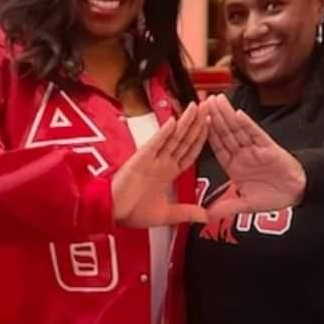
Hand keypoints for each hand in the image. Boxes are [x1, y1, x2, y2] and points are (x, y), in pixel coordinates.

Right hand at [112, 102, 208, 227]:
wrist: (111, 212)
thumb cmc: (132, 211)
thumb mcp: (166, 214)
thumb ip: (186, 212)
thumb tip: (206, 217)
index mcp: (168, 173)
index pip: (190, 152)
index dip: (201, 139)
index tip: (211, 126)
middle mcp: (162, 162)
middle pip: (184, 140)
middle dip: (197, 124)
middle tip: (208, 106)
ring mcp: (152, 159)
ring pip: (173, 137)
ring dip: (185, 122)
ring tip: (196, 107)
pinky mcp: (140, 159)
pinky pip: (155, 144)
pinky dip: (163, 133)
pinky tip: (173, 122)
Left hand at [206, 94, 305, 219]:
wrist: (297, 193)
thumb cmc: (273, 195)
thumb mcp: (246, 204)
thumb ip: (228, 207)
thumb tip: (208, 216)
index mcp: (234, 166)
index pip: (217, 147)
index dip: (207, 134)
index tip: (195, 122)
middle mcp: (242, 154)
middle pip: (225, 133)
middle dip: (214, 117)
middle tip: (202, 101)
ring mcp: (254, 149)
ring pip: (237, 129)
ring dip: (226, 114)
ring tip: (216, 100)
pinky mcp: (269, 147)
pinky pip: (256, 134)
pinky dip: (247, 124)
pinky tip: (238, 114)